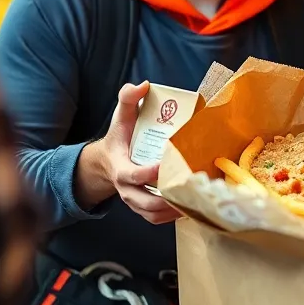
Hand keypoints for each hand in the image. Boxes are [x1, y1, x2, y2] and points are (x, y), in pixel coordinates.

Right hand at [96, 81, 179, 224]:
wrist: (106, 162)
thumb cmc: (119, 138)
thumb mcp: (120, 118)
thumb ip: (128, 99)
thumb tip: (143, 85)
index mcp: (120, 168)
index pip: (134, 176)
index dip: (150, 173)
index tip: (168, 166)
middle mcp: (126, 190)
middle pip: (146, 202)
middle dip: (169, 198)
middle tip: (193, 186)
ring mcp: (133, 202)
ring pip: (153, 214)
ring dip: (175, 210)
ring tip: (197, 199)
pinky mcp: (142, 208)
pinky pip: (156, 219)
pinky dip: (173, 216)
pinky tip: (191, 206)